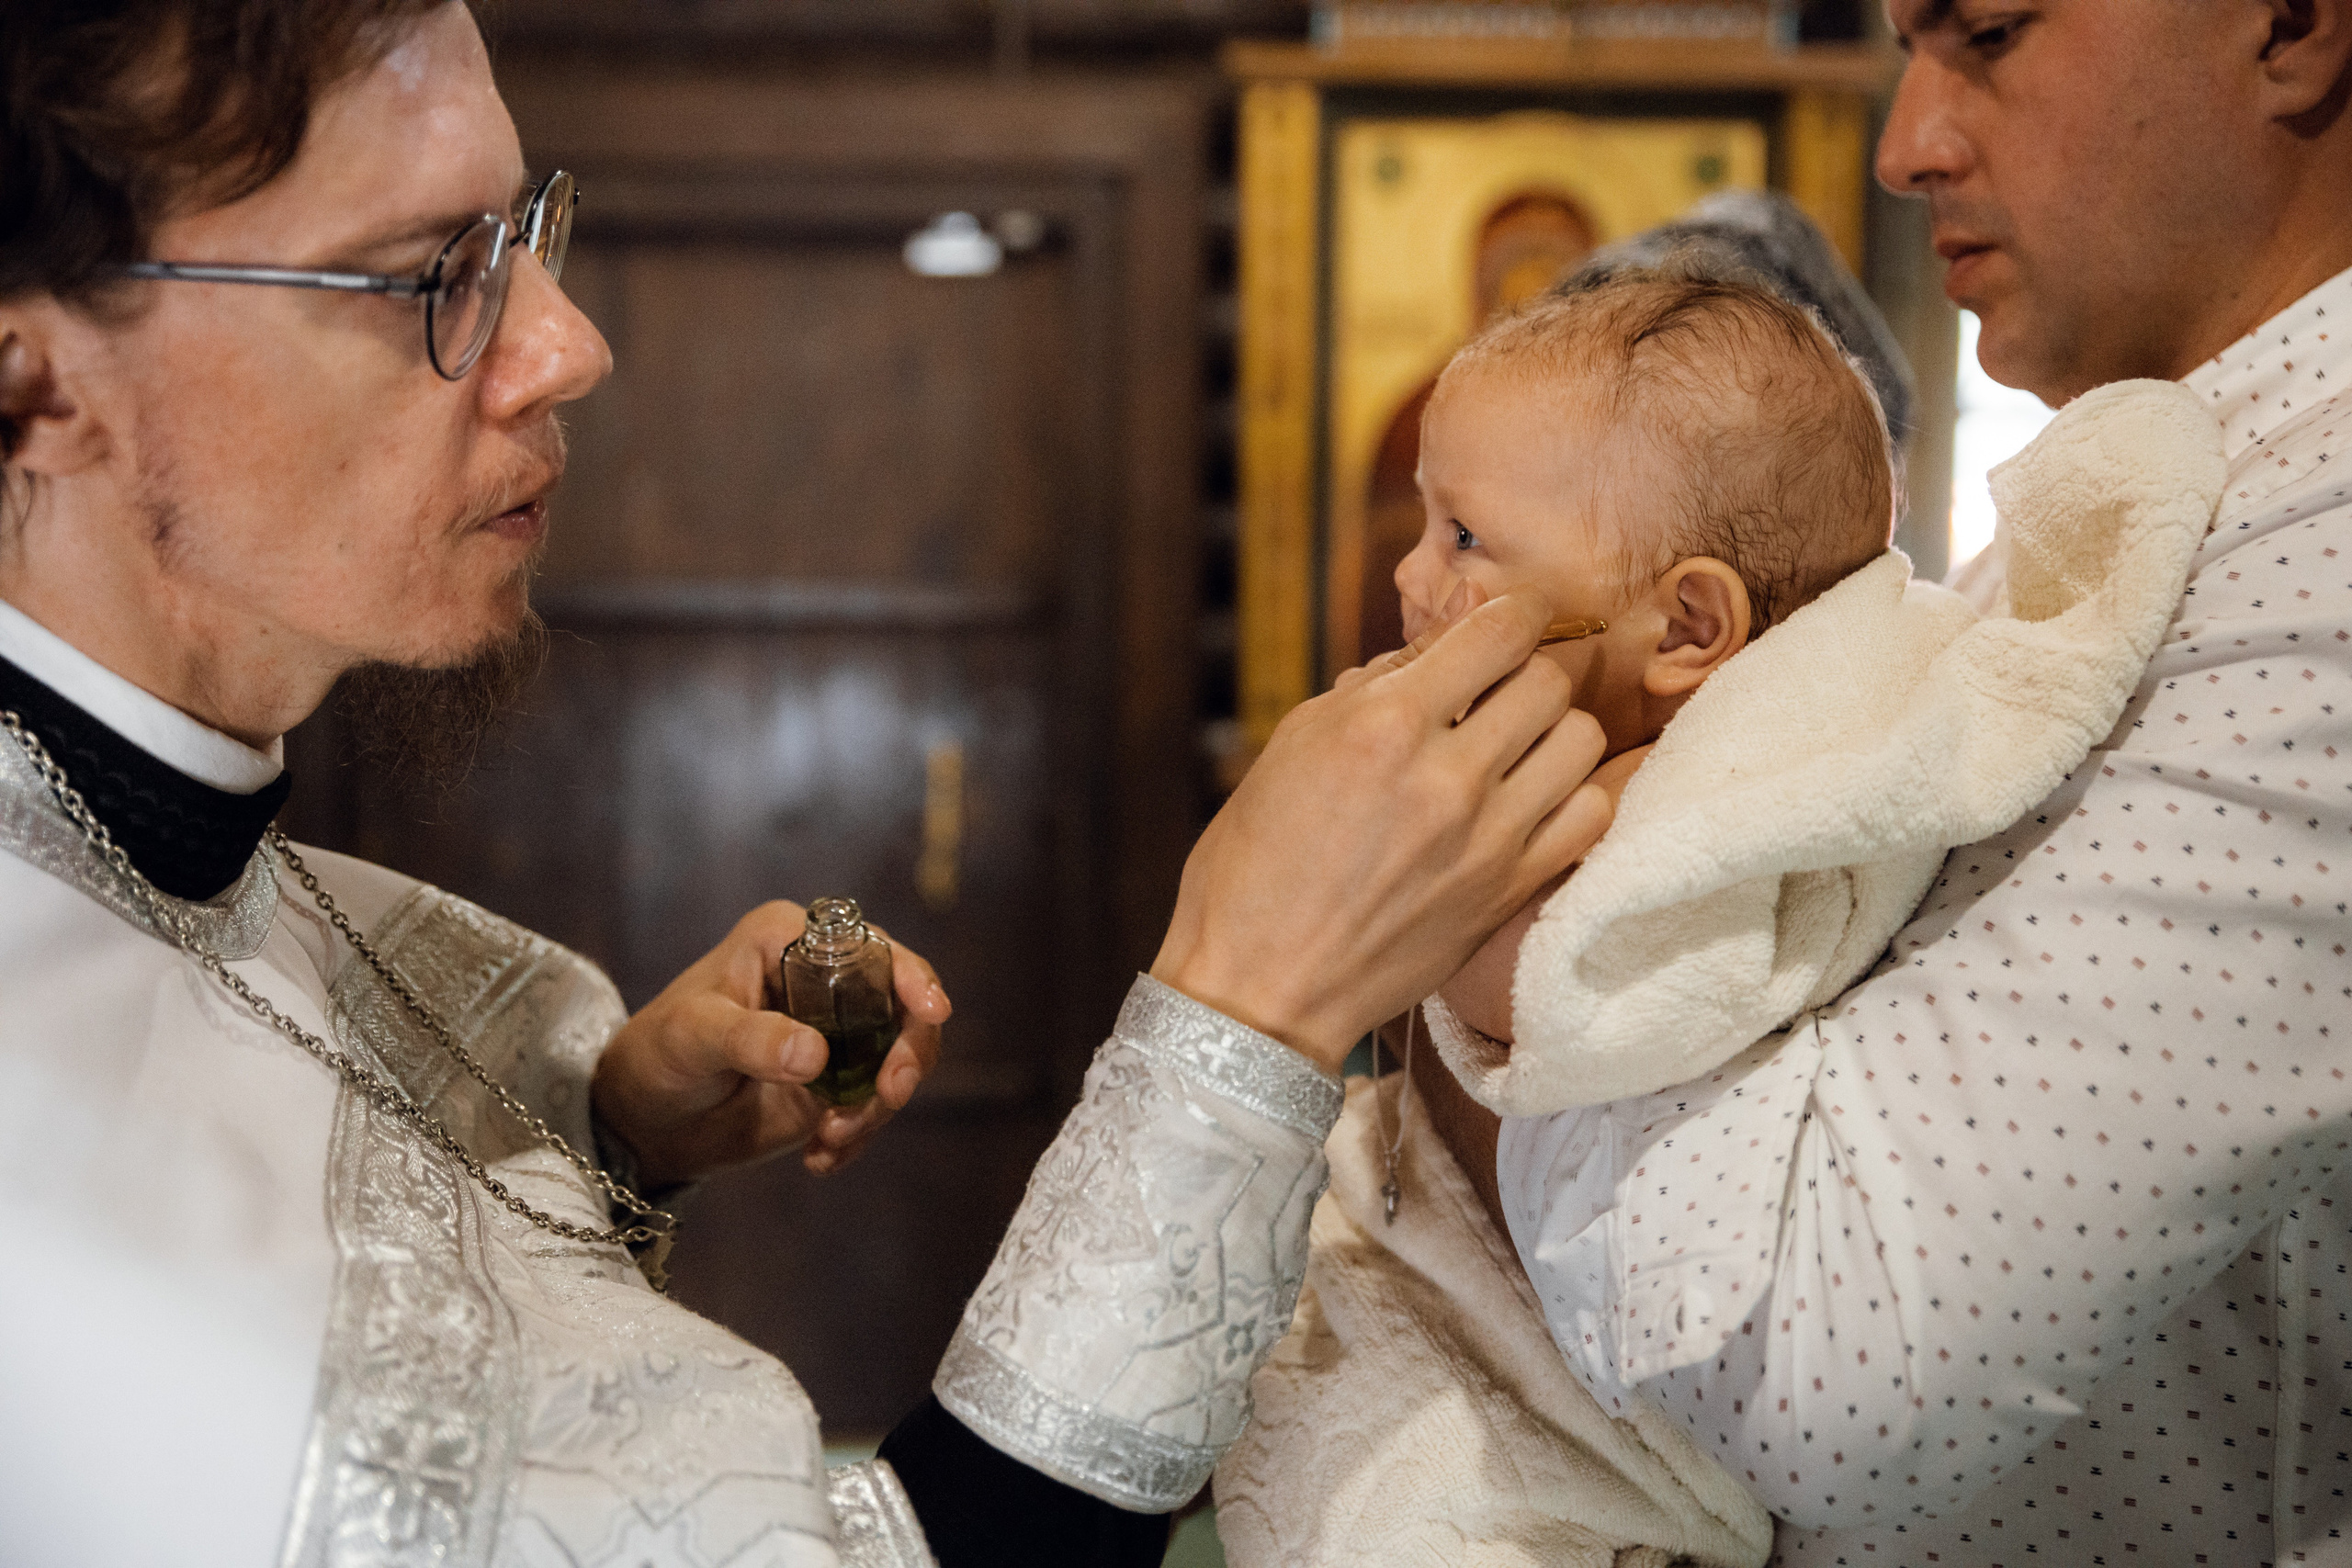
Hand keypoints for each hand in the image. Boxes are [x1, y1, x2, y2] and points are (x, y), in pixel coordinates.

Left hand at [590, 901, 951, 1188]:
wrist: (644, 1122)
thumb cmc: (657, 1055)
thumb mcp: (693, 1037)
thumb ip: (751, 1040)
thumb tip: (816, 1056)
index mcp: (792, 940)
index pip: (869, 948)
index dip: (910, 976)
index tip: (932, 1012)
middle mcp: (825, 978)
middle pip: (903, 1005)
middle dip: (906, 1055)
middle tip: (889, 1097)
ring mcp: (837, 1032)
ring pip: (897, 1059)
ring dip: (876, 1107)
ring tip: (829, 1140)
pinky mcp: (838, 1081)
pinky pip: (875, 1105)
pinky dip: (859, 1135)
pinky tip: (819, 1159)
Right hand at [1151, 585, 1612, 1071]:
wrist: (1261, 989)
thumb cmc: (1255, 866)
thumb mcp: (1292, 747)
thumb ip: (1370, 689)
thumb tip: (1433, 652)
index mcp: (1382, 726)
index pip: (1499, 632)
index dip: (1518, 611)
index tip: (1515, 617)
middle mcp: (1446, 775)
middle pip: (1548, 680)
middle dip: (1527, 670)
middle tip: (1500, 690)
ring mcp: (1488, 838)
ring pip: (1580, 739)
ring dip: (1553, 730)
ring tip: (1518, 746)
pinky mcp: (1510, 891)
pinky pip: (1591, 814)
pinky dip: (1574, 794)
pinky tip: (1537, 799)